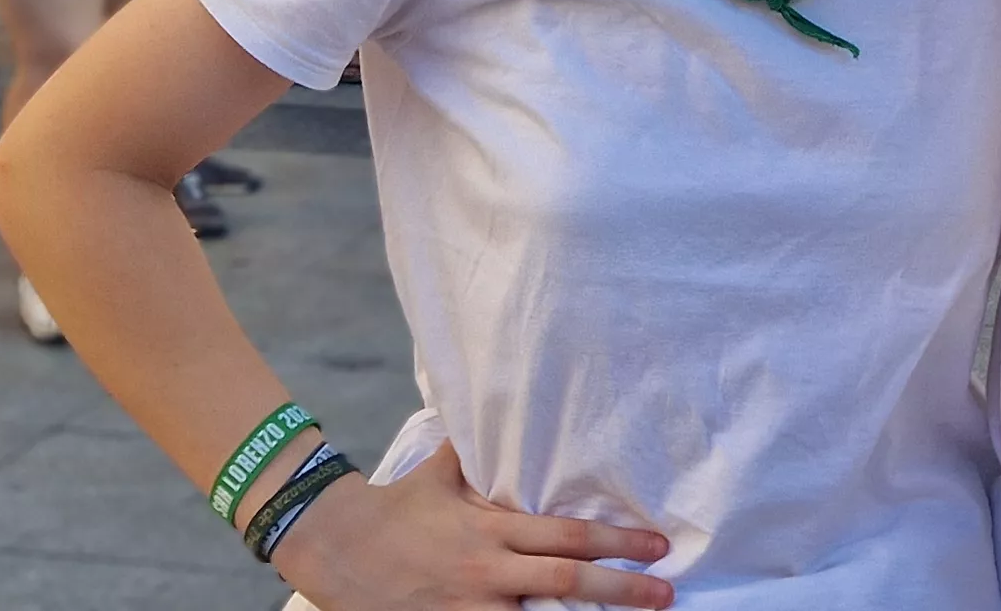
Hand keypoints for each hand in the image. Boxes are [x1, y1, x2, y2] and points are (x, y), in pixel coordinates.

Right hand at [269, 440, 672, 610]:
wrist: (334, 547)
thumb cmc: (396, 508)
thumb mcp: (441, 473)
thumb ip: (480, 452)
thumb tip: (505, 409)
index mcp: (491, 529)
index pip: (566, 536)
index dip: (616, 541)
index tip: (657, 546)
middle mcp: (487, 571)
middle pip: (566, 582)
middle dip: (622, 590)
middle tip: (666, 594)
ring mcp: (469, 607)